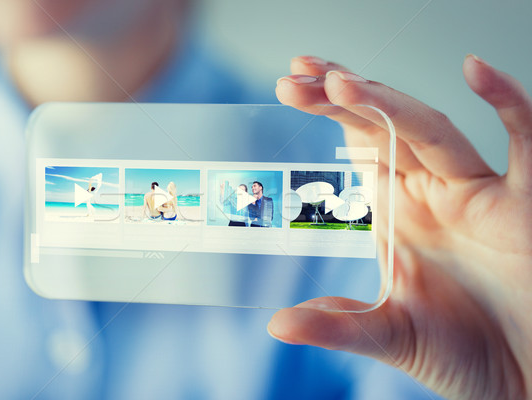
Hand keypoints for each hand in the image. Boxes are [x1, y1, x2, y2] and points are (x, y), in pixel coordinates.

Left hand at [269, 55, 531, 398]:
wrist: (521, 380)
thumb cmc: (463, 354)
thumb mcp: (389, 334)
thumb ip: (337, 324)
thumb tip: (277, 324)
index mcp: (401, 212)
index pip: (361, 144)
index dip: (329, 113)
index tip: (290, 87)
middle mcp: (434, 193)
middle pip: (384, 126)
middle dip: (340, 97)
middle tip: (297, 76)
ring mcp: (478, 194)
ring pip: (430, 129)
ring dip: (387, 101)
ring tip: (337, 81)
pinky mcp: (526, 204)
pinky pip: (525, 143)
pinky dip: (508, 104)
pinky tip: (478, 71)